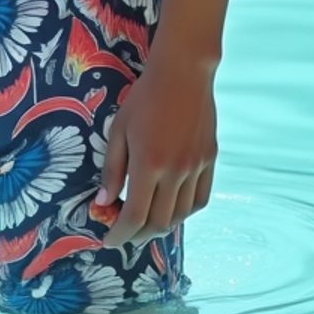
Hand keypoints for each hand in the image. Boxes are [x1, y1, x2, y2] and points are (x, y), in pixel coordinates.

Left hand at [100, 57, 216, 248]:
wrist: (183, 73)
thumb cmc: (144, 97)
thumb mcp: (119, 130)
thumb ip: (112, 170)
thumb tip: (103, 203)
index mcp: (149, 164)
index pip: (135, 217)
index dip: (120, 235)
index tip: (108, 240)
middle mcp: (175, 172)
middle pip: (158, 223)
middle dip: (138, 235)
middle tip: (124, 232)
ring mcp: (196, 168)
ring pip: (180, 215)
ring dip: (161, 226)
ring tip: (146, 222)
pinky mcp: (210, 161)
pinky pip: (199, 199)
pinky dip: (184, 211)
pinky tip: (172, 207)